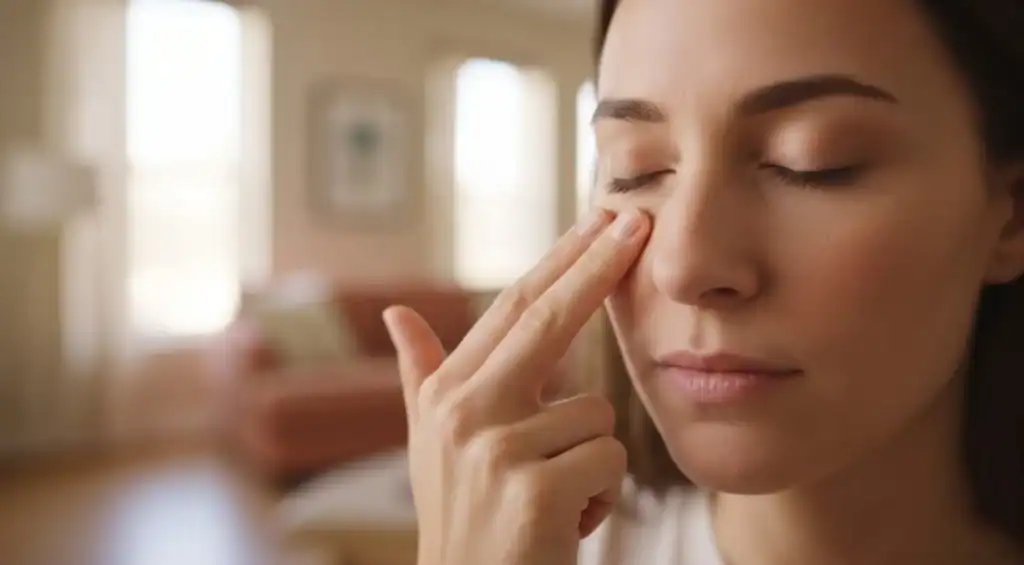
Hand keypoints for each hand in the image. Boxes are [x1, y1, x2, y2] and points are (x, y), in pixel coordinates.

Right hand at [382, 208, 651, 564]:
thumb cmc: (460, 515)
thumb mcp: (431, 441)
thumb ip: (421, 372)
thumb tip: (396, 313)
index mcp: (446, 391)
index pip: (512, 307)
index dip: (560, 260)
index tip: (599, 221)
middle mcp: (464, 410)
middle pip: (548, 318)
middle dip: (597, 265)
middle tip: (637, 221)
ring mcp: (496, 448)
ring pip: (595, 413)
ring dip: (590, 456)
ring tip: (554, 495)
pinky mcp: (534, 489)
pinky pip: (608, 461)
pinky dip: (599, 494)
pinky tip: (563, 522)